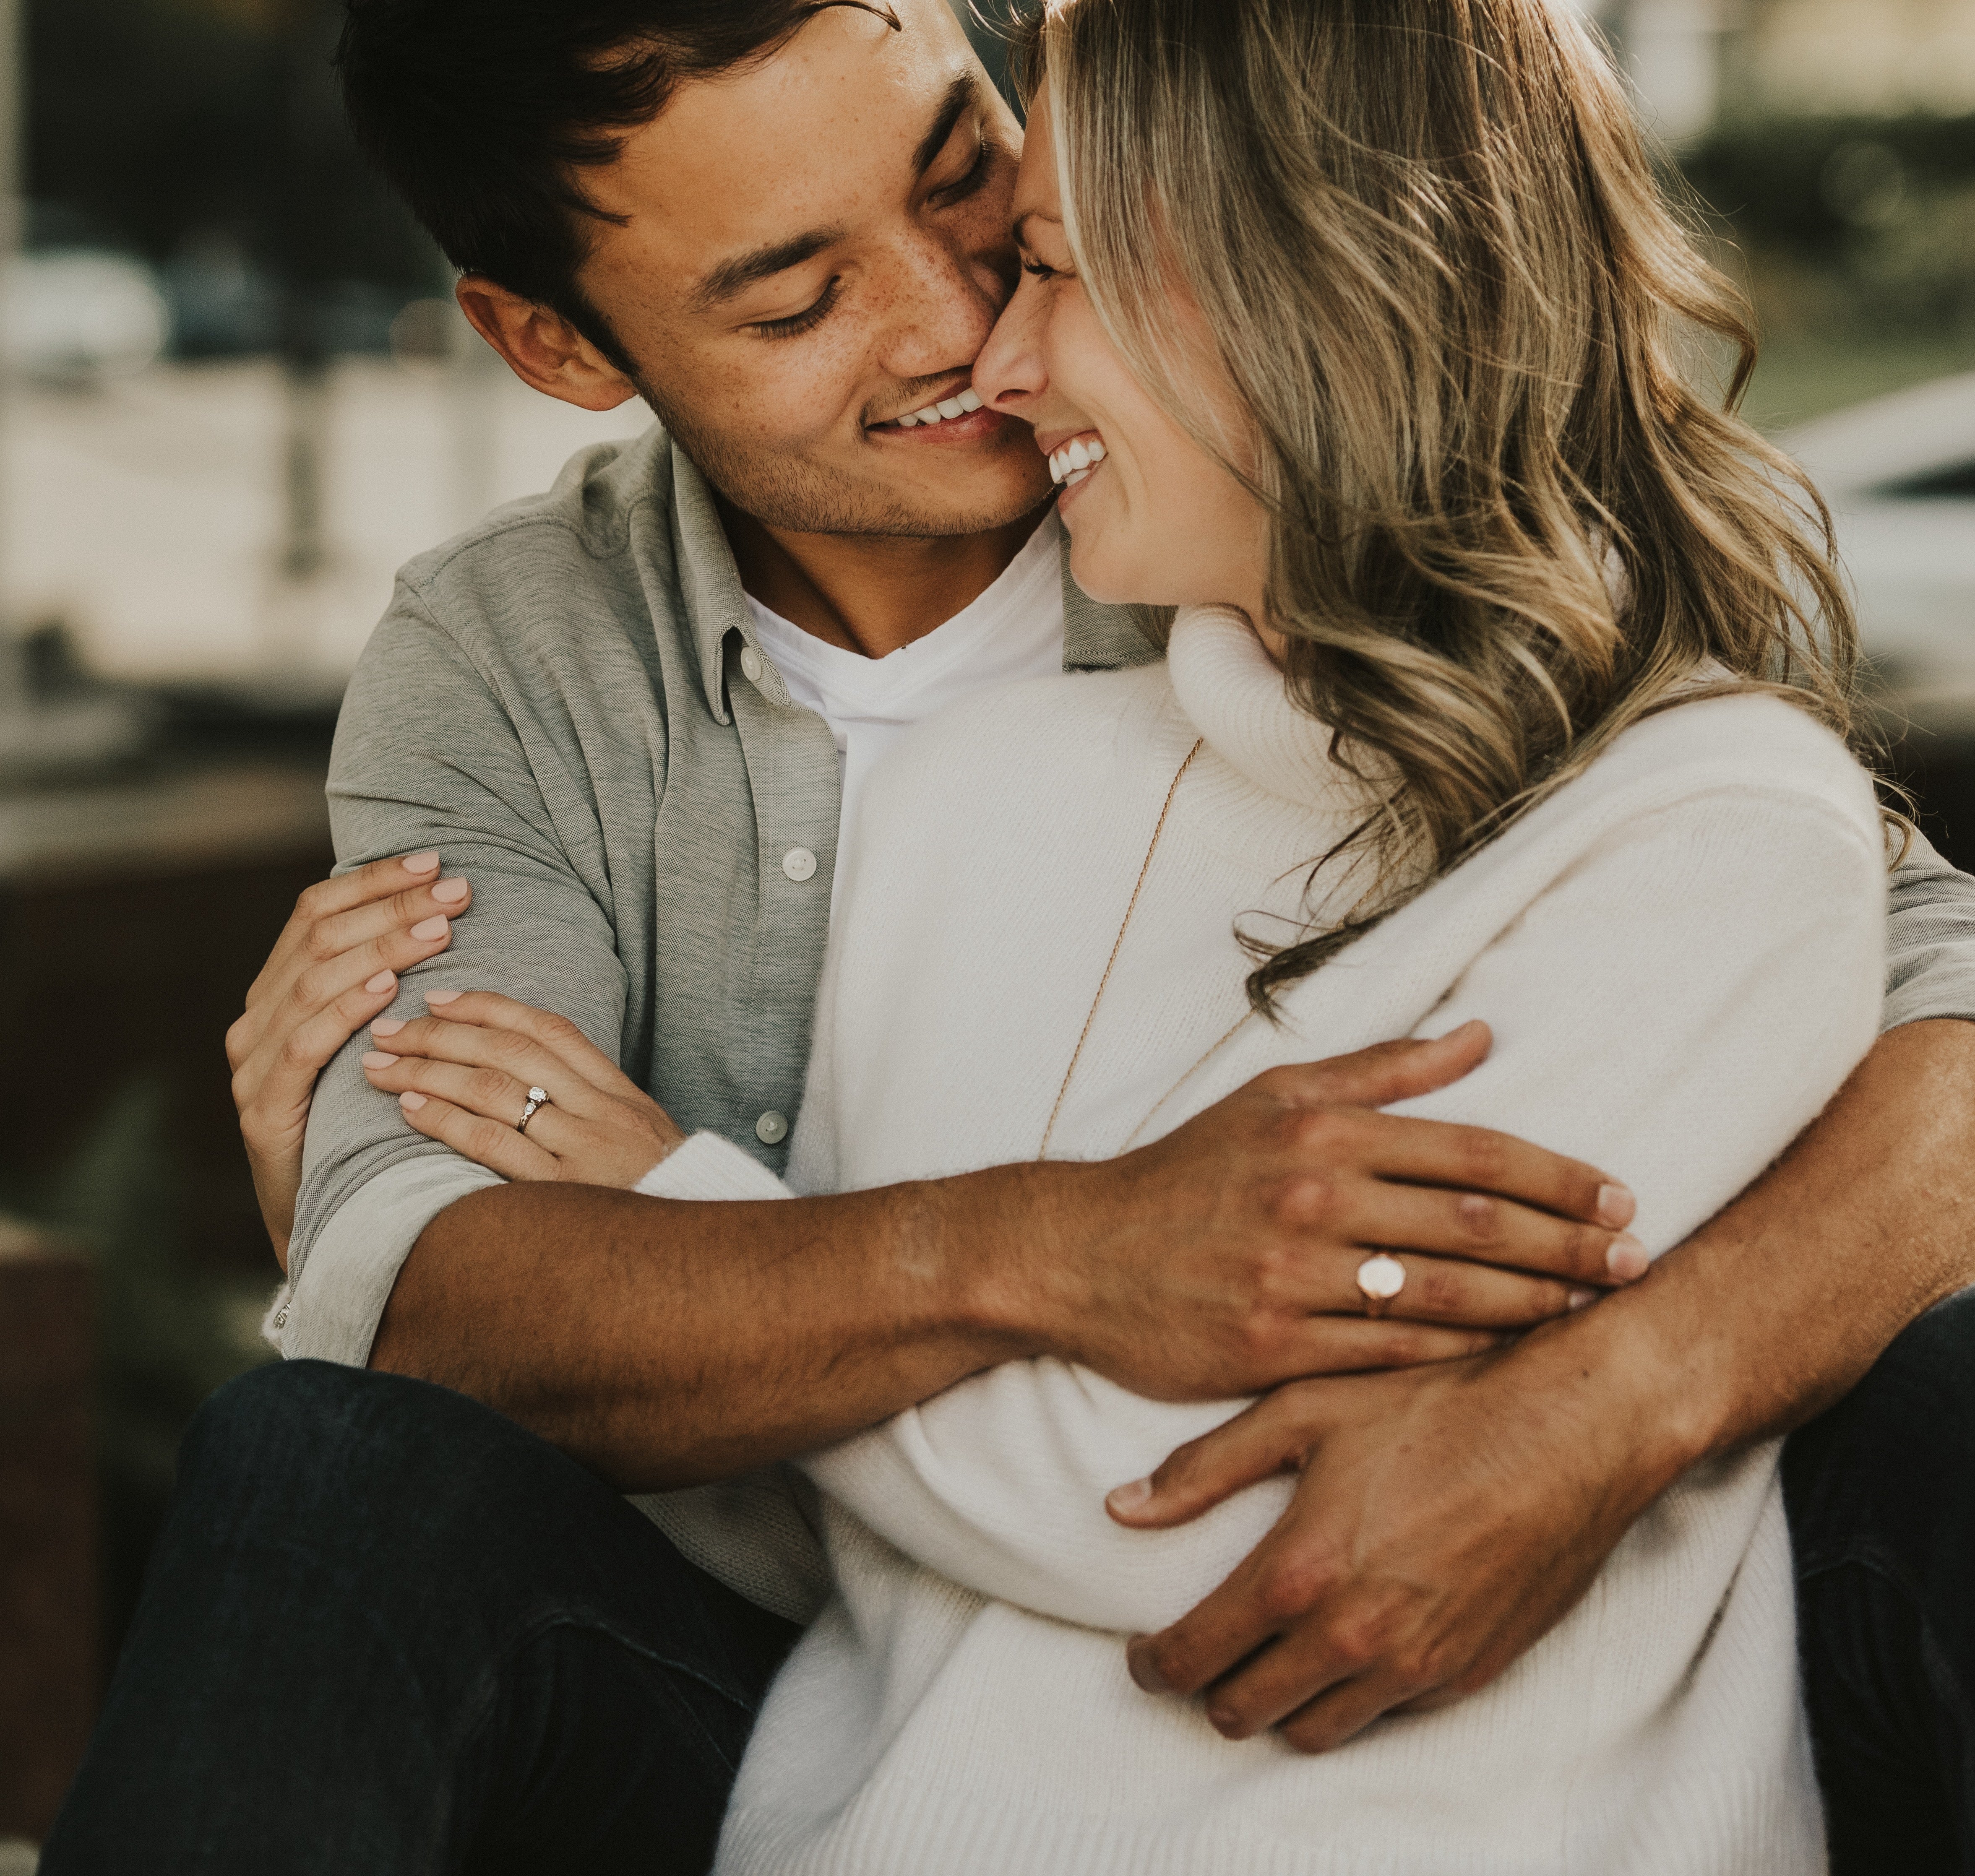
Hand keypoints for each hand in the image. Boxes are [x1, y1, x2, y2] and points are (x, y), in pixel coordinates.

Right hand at [228, 852, 475, 1269]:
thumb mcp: (370, 1040)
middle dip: (391, 907)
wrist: (328, 1216)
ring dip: (382, 949)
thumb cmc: (360, 1120)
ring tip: (438, 927)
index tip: (433, 862)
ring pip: (315, 984)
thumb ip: (380, 984)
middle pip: (320, 939)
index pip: (317, 913)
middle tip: (455, 890)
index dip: (373, 883)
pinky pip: (306, 1047)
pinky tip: (389, 989)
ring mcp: (253, 1065)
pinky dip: (346, 1011)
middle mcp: (256, 1020)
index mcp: (278, 993)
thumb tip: (434, 914)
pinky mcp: (263, 1111)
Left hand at [361, 990, 686, 1186]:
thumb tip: (524, 1080)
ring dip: (430, 1072)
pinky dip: (448, 1121)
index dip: (490, 1006)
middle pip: (511, 1051)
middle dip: (442, 1034)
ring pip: (495, 1090)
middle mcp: (601, 1112)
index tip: (440, 999)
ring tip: (384, 1068)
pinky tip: (412, 1110)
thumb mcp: (639, 1139)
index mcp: (619, 1093)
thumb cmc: (658, 1196)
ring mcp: (583, 1150)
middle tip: (390, 1031)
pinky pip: (494, 1145)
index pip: (549, 1030)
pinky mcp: (561, 1192)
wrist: (696, 1254)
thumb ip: (592, 1106)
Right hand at [1032, 1022, 1643, 1398]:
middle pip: (1476, 1225)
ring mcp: (1293, 1277)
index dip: (1559, 1177)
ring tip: (1589, 1308)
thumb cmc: (1185, 1172)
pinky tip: (1506, 1353)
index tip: (1619, 1197)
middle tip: (1634, 1261)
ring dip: (1531, 1303)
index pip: (1472, 1152)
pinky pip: (1391, 1352)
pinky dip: (1458, 1350)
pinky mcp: (1273, 1348)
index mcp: (1322, 1131)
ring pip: (1445, 1294)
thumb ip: (1381, 1069)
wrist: (1079, 1255)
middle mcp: (1313, 1198)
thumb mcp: (1272, 1094)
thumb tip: (1480, 1034)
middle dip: (1570, 1245)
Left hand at [1109, 1323, 1672, 1750]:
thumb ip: (1204, 1468)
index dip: (1154, 1665)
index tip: (1144, 1653)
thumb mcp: (1304, 1411)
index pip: (1195, 1657)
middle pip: (1245, 1711)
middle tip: (1198, 1656)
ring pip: (1313, 1730)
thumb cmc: (1436, 1406)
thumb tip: (1121, 1507)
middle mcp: (1353, 1635)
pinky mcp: (1466, 1673)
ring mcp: (1414, 1665)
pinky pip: (1384, 1716)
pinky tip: (1344, 1648)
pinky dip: (1349, 1698)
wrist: (1569, 1430)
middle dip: (1208, 1692)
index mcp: (1300, 1571)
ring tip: (1265, 1659)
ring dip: (1277, 1707)